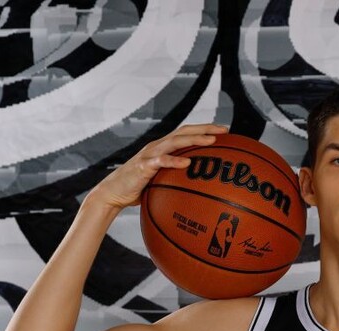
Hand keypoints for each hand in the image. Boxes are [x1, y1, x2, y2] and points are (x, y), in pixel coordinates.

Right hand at [87, 123, 228, 209]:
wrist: (113, 193)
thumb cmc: (137, 189)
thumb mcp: (160, 182)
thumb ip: (176, 179)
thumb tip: (197, 189)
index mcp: (162, 148)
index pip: (185, 133)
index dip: (204, 129)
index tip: (224, 131)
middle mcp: (157, 146)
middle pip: (184, 132)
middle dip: (205, 128)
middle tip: (225, 130)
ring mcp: (149, 154)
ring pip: (174, 141)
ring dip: (194, 139)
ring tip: (211, 141)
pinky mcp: (142, 166)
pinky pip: (160, 161)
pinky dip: (174, 161)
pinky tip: (187, 163)